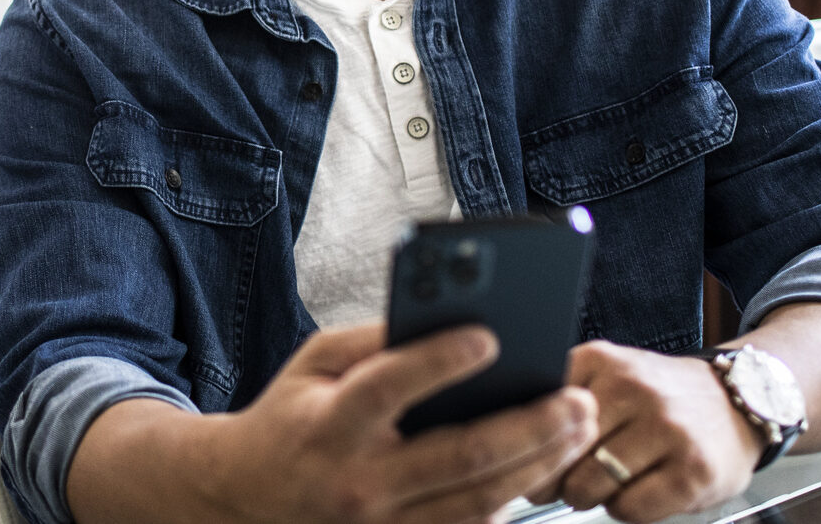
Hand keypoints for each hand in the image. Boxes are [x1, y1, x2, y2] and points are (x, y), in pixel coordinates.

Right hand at [198, 322, 598, 523]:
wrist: (243, 498)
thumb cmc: (290, 415)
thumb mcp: (315, 361)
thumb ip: (376, 340)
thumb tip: (448, 316)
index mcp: (331, 424)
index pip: (390, 388)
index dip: (440, 361)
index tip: (490, 336)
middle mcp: (358, 481)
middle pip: (459, 457)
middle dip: (529, 427)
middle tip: (576, 399)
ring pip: (477, 503)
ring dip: (537, 466)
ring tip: (577, 428)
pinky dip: (509, 500)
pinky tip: (540, 467)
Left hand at [531, 341, 762, 522]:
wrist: (740, 403)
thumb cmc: (661, 399)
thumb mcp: (612, 377)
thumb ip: (566, 400)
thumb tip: (511, 446)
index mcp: (603, 361)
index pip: (541, 413)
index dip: (531, 447)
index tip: (532, 459)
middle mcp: (634, 388)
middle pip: (562, 454)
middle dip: (556, 479)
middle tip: (568, 482)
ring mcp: (666, 428)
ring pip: (591, 485)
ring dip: (590, 497)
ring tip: (606, 484)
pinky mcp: (692, 470)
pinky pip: (630, 509)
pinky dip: (626, 510)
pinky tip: (639, 491)